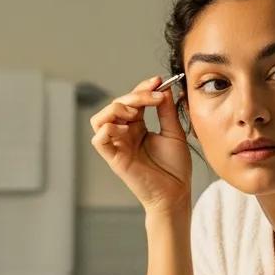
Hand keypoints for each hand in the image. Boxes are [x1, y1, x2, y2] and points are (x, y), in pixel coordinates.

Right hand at [90, 75, 192, 214]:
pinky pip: (98, 140)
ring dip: (117, 109)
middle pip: (116, 105)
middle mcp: (125, 134)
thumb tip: (165, 88)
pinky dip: (107, 129)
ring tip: (137, 114)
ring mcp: (118, 146)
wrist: (176, 192)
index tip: (158, 81)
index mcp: (138, 127)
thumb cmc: (175, 168)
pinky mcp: (115, 159)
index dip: (142, 87)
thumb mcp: (174, 132)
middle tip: (155, 97)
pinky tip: (126, 127)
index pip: (132, 100)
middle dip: (135, 96)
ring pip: (101, 118)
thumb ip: (167, 111)